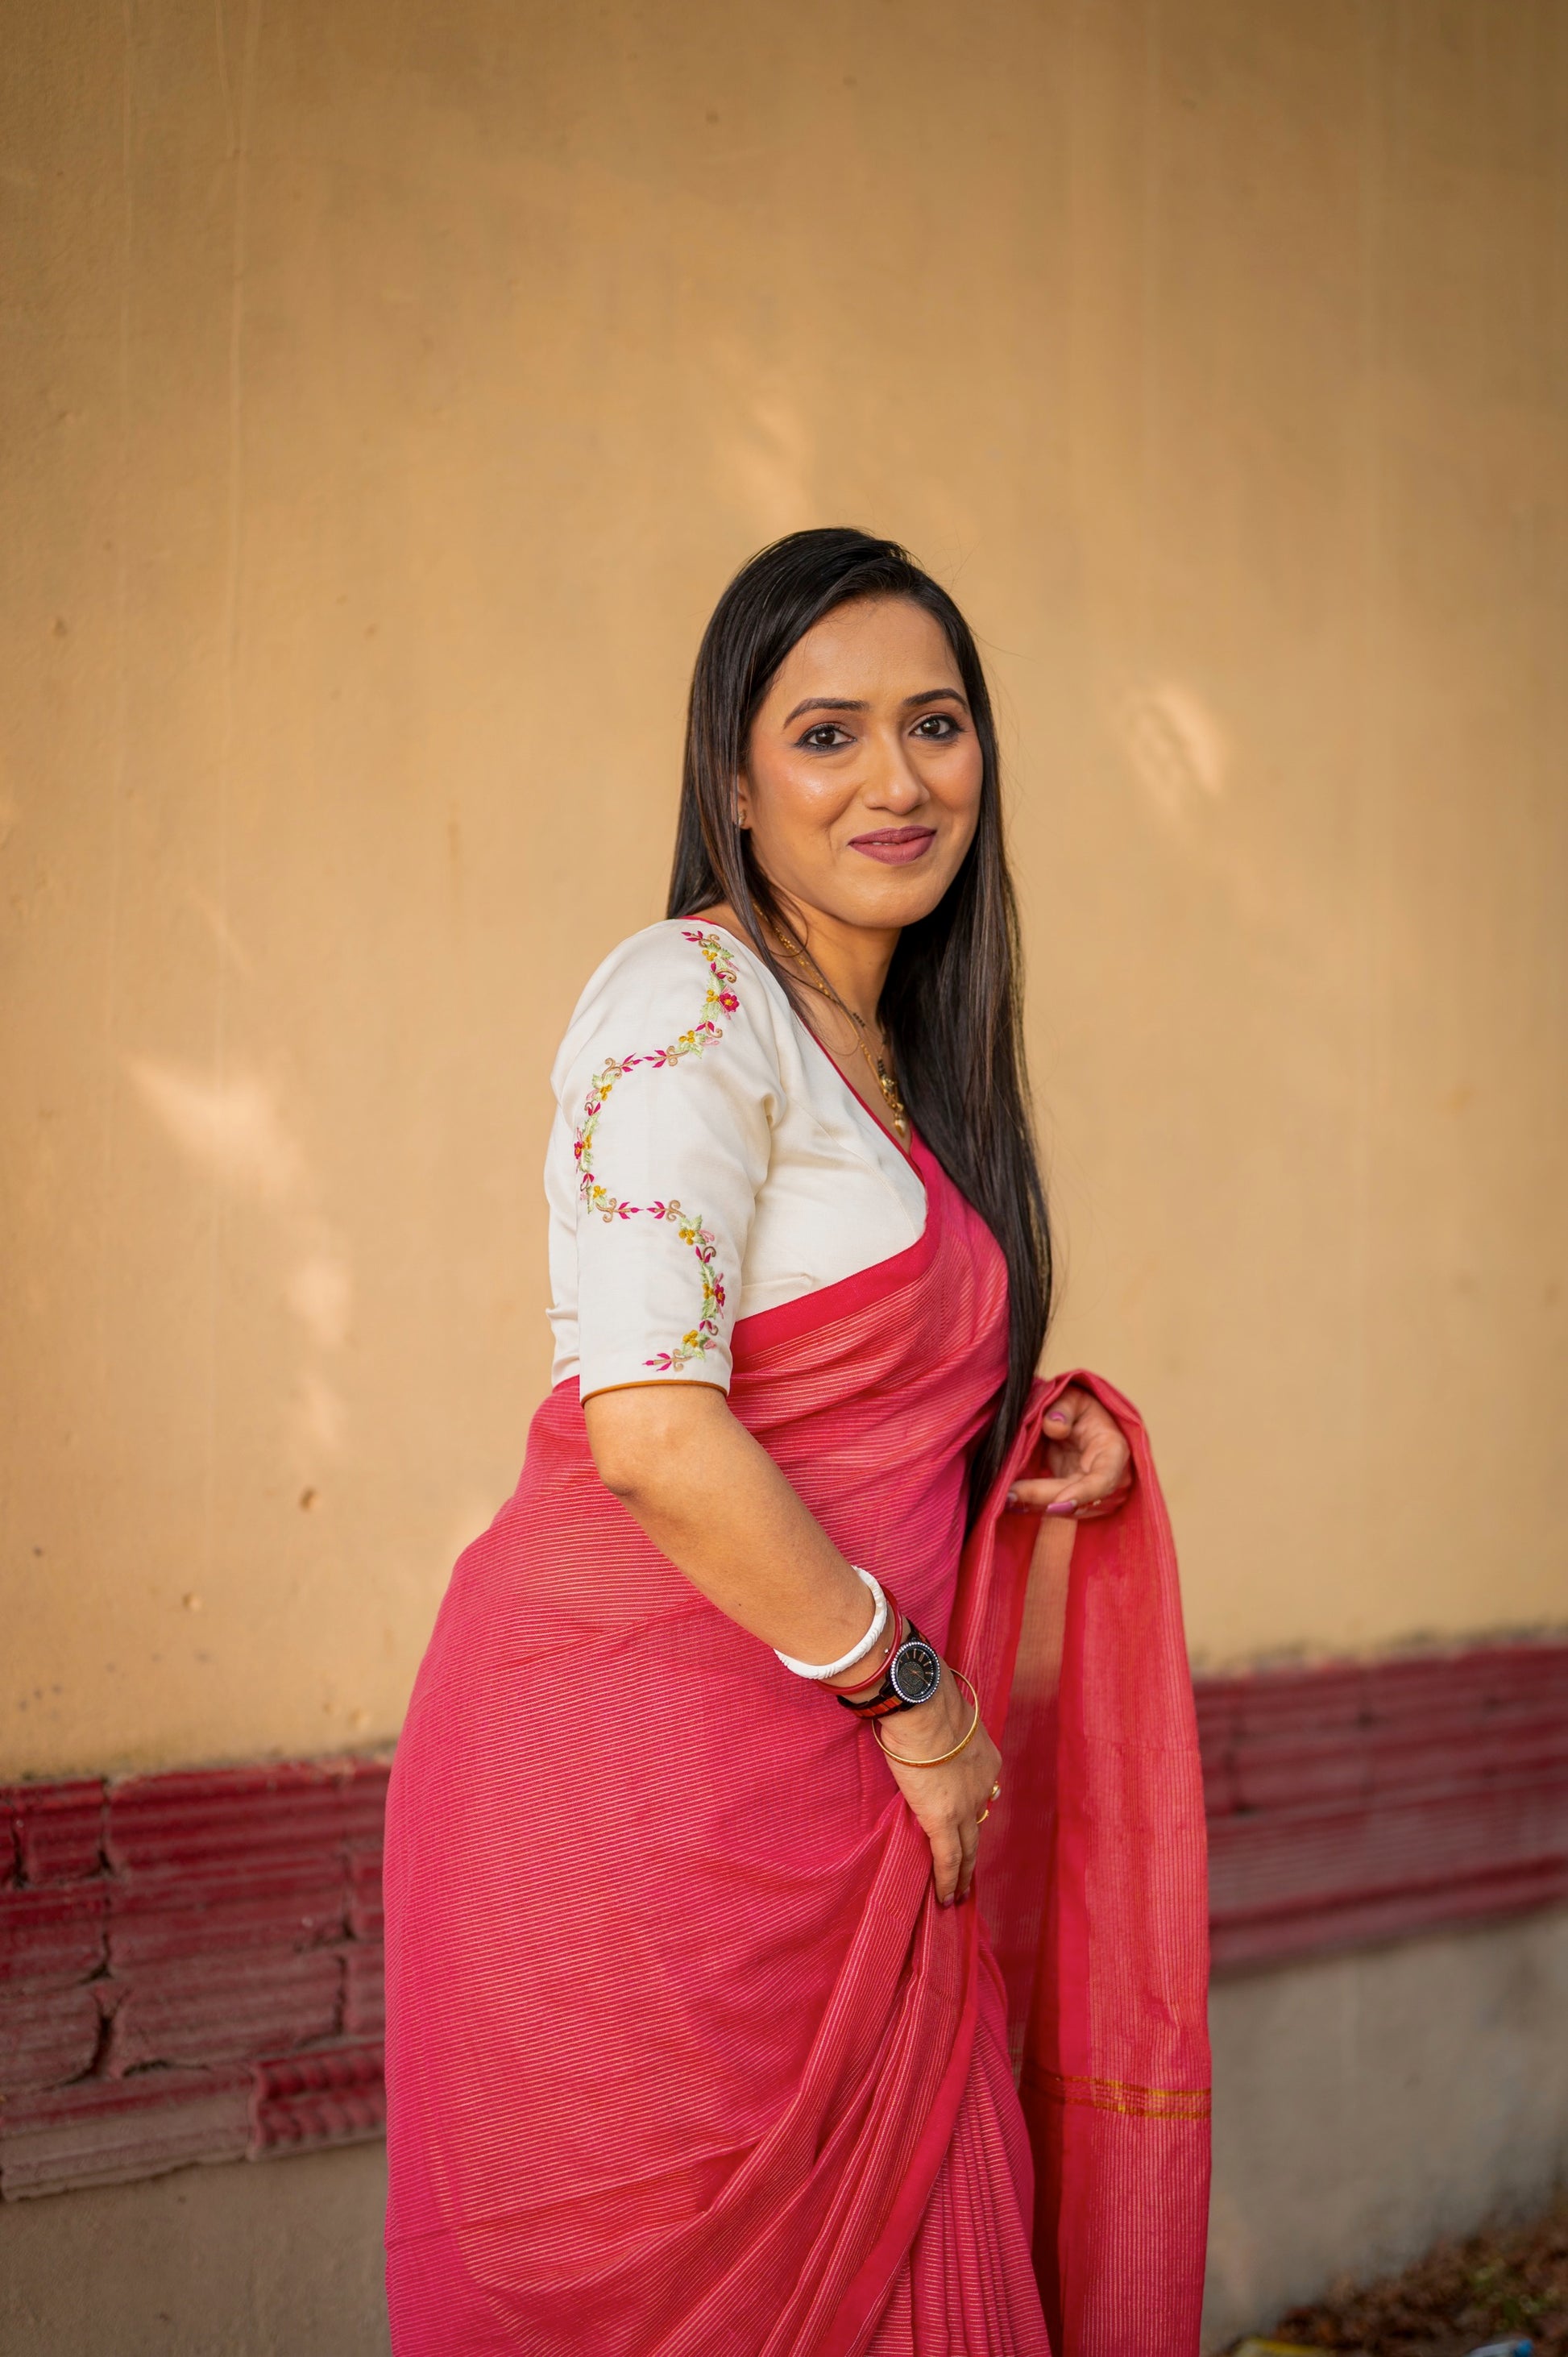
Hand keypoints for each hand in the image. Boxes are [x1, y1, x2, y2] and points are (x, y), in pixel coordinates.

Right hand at [874, 1670, 1001, 1906]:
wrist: (922, 1706)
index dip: (973, 1809)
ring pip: (968, 1848)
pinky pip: (948, 1857)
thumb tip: (922, 1728)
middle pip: (979, 1825)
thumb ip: (941, 1731)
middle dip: (974, 1850)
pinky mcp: (942, 1820)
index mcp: (985, 1759)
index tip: (967, 1820)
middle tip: (971, 1872)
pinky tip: (945, 1898)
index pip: (979, 1791)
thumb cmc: (926, 1701)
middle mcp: (982, 1786)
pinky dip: (948, 1880)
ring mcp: (965, 1806)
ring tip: (958, 1894)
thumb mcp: (947, 1717)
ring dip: (964, 1873)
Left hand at [1004, 1383, 1132, 1519]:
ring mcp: (1088, 1493)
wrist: (1082, 1425)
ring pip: (1061, 1507)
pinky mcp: (1069, 1497)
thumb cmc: (1083, 1410)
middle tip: (1010, 1496)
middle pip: (1076, 1498)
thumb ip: (1064, 1408)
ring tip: (1006, 1498)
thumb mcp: (1076, 1398)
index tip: (1056, 1504)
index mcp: (1113, 1452)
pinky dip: (1030, 1503)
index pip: (1104, 1480)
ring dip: (1032, 1505)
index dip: (1083, 1494)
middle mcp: (1105, 1479)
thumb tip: (1052, 1425)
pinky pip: (1050, 1504)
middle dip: (1042, 1499)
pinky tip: (1010, 1500)